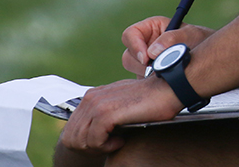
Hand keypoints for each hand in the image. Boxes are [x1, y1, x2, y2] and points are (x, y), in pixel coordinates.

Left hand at [60, 76, 181, 154]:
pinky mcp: (106, 113)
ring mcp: (97, 104)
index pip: (71, 130)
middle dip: (89, 148)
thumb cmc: (149, 100)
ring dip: (98, 148)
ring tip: (117, 140)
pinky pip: (94, 141)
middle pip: (71, 138)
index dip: (85, 143)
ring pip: (80, 142)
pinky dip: (107, 146)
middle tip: (110, 144)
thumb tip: (92, 132)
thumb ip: (104, 113)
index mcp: (92, 96)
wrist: (167, 89)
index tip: (105, 142)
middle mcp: (90, 98)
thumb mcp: (121, 105)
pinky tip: (122, 139)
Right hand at [121, 16, 213, 76]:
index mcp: (151, 28)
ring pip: (133, 71)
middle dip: (140, 65)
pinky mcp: (149, 76)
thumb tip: (153, 51)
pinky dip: (150, 85)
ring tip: (165, 75)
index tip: (146, 58)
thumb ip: (172, 38)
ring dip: (146, 76)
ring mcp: (146, 62)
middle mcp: (146, 44)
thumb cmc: (200, 40)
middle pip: (128, 56)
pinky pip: (141, 83)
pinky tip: (164, 82)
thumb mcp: (190, 35)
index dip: (135, 46)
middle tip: (156, 71)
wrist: (210, 59)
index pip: (130, 34)